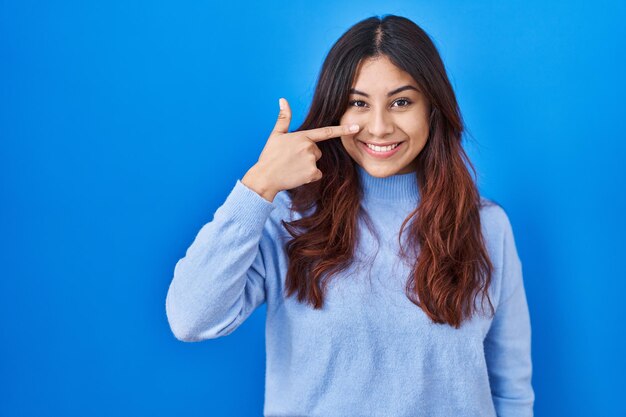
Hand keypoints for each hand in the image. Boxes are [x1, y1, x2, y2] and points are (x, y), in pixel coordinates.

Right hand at [242, 97, 359, 201]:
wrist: (265, 177)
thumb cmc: (269, 156)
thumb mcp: (276, 135)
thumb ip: (283, 118)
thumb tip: (282, 100)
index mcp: (302, 136)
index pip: (326, 132)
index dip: (343, 129)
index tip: (356, 127)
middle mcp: (309, 147)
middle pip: (317, 151)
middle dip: (307, 155)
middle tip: (291, 159)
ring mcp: (311, 160)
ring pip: (316, 163)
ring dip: (307, 166)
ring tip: (292, 167)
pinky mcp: (312, 173)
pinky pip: (316, 174)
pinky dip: (308, 177)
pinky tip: (296, 175)